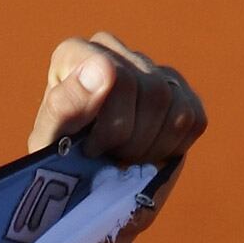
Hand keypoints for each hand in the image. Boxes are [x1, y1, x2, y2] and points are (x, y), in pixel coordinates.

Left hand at [25, 32, 207, 162]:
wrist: (86, 191)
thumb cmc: (59, 164)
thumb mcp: (50, 143)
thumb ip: (66, 104)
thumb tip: (105, 68)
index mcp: (75, 55)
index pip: (118, 75)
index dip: (112, 125)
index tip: (91, 149)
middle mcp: (113, 51)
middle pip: (152, 91)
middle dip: (133, 140)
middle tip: (109, 158)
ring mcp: (150, 69)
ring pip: (175, 106)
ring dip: (151, 147)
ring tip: (124, 156)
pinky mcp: (180, 93)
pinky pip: (193, 120)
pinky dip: (172, 148)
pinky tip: (146, 152)